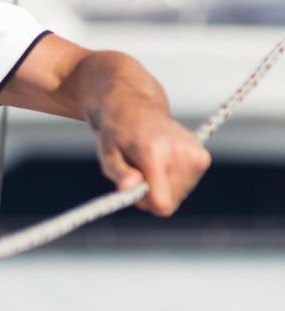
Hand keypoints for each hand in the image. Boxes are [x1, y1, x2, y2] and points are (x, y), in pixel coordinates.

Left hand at [92, 105, 210, 216]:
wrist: (135, 108)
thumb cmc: (118, 134)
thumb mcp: (108, 154)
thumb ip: (119, 174)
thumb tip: (129, 188)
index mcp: (153, 153)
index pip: (162, 202)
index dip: (146, 203)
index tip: (134, 189)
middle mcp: (178, 152)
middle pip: (171, 200)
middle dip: (152, 193)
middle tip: (138, 172)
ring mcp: (194, 153)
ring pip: (180, 193)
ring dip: (163, 184)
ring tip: (150, 162)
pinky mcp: (202, 156)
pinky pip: (189, 183)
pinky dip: (175, 178)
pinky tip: (163, 161)